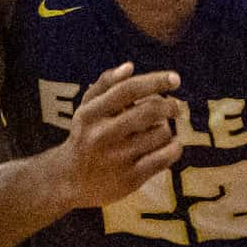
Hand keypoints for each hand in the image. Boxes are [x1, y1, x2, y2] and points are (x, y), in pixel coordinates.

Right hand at [53, 64, 181, 207]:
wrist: (71, 180)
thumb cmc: (85, 135)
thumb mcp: (86, 108)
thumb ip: (105, 84)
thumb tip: (130, 67)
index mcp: (91, 113)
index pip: (128, 90)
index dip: (155, 81)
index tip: (176, 79)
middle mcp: (103, 135)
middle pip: (149, 111)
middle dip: (170, 106)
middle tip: (175, 107)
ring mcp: (118, 158)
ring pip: (161, 134)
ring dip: (167, 128)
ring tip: (160, 130)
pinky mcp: (131, 178)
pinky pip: (165, 158)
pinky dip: (174, 148)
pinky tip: (171, 145)